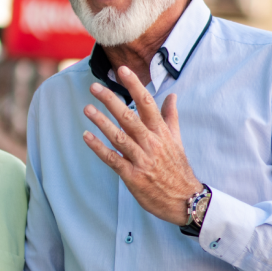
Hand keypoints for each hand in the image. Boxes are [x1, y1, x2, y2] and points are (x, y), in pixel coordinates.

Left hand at [83, 66, 200, 223]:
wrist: (185, 200)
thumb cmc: (178, 169)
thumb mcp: (177, 141)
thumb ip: (171, 117)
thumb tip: (172, 96)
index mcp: (161, 132)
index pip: (147, 103)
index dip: (134, 85)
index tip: (122, 70)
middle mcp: (151, 143)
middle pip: (129, 117)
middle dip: (111, 100)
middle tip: (94, 87)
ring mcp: (141, 159)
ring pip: (119, 136)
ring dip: (101, 122)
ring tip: (87, 108)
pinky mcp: (132, 175)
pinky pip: (112, 159)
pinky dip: (99, 148)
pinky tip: (86, 136)